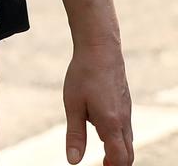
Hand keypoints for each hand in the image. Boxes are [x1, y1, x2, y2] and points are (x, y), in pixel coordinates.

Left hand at [63, 41, 133, 164]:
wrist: (100, 48)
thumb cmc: (84, 74)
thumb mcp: (73, 105)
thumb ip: (75, 135)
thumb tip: (73, 161)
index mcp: (111, 124)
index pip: (119, 160)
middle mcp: (124, 121)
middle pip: (127, 155)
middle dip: (117, 164)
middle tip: (101, 165)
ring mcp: (127, 112)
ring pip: (128, 141)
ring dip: (117, 151)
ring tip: (102, 156)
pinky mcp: (125, 103)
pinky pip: (126, 128)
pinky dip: (118, 137)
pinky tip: (101, 127)